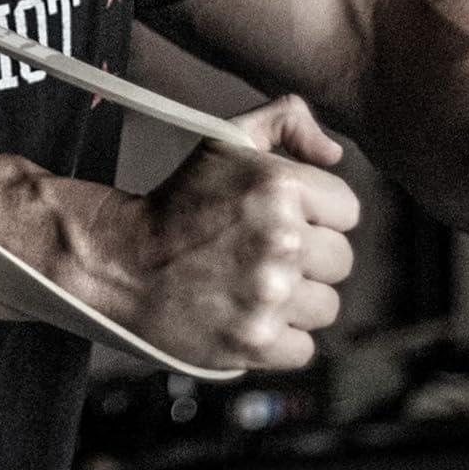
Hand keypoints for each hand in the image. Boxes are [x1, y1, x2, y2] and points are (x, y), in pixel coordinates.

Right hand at [97, 95, 359, 369]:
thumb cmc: (177, 201)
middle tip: (259, 251)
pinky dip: (278, 338)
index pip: (347, 209)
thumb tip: (333, 152)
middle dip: (306, 256)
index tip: (277, 217)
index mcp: (278, 186)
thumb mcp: (223, 142)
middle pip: (340, 259)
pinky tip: (246, 314)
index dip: (314, 212)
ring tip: (252, 284)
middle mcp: (280, 240)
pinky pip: (304, 347)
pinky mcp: (256, 340)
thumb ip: (284, 122)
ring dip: (294, 299)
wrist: (121, 259)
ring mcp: (268, 295)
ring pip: (325, 305)